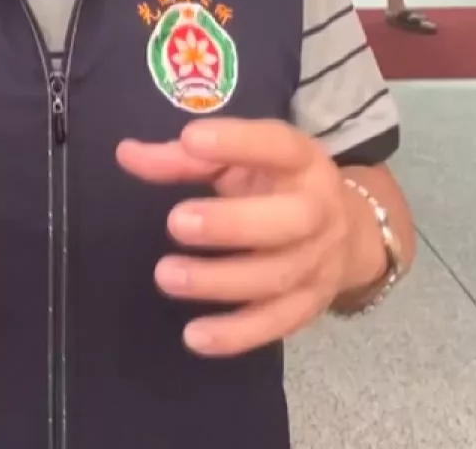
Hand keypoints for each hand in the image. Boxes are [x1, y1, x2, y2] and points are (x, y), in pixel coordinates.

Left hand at [117, 119, 386, 357]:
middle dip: (233, 224)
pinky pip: (276, 324)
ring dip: (220, 281)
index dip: (238, 141)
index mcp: (302, 161)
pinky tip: (194, 337)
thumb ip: (185, 157)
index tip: (191, 139)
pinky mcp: (310, 305)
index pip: (278, 145)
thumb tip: (126, 154)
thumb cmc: (275, 185)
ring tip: (167, 276)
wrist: (348, 232)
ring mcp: (318, 261)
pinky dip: (237, 335)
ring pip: (278, 277)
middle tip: (176, 223)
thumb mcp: (239, 161)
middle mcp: (319, 210)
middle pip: (291, 219)